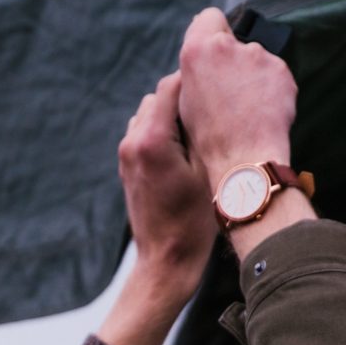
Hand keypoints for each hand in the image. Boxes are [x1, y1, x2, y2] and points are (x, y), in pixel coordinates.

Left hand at [97, 73, 216, 344]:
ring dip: (173, 115)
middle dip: (185, 98)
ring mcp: (126, 154)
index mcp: (152, 139)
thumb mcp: (209, 171)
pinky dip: (163, 131)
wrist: (166, 262)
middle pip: (159, 96)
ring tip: (201, 132)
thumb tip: (207, 96)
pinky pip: (144, 132)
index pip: (171, 86)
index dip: (197, 81)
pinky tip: (186, 149)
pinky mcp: (127, 166)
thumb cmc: (196, 223)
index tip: (219, 84)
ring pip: (150, 113)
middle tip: (214, 109)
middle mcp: (132, 142)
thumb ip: (203, 129)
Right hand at [174, 7, 296, 190]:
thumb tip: (203, 59)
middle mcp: (227, 46)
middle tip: (230, 93)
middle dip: (233, 60)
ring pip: (256, 58)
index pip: (208, 17)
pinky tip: (264, 110)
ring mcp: (257, 56)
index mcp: (197, 51)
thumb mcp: (185, 101)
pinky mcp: (280, 69)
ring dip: (253, 75)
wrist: (243, 157)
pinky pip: (275, 73)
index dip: (211, 32)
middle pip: (234, 41)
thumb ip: (194, 71)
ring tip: (247, 108)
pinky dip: (271, 88)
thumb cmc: (210, 137)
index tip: (214, 52)